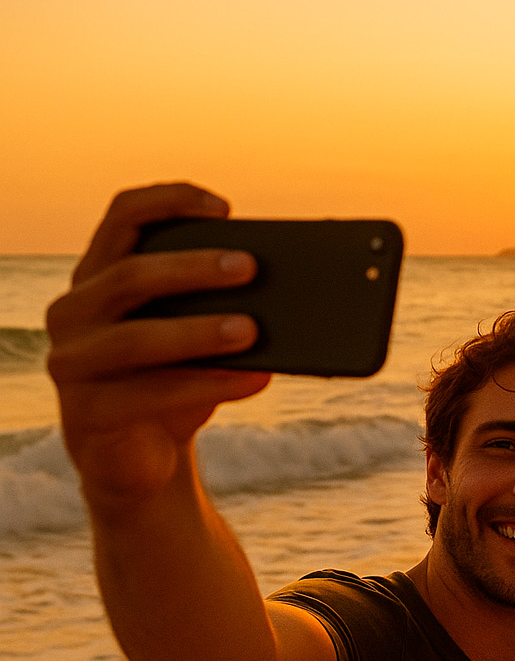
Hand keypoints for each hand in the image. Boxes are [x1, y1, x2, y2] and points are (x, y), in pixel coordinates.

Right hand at [46, 183, 271, 505]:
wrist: (142, 459)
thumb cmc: (176, 380)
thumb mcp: (198, 336)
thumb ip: (224, 305)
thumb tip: (297, 285)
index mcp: (99, 275)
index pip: (123, 215)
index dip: (169, 202)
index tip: (224, 207)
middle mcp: (74, 311)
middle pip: (130, 274)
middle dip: (193, 268)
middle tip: (250, 267)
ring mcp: (72, 363)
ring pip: (135, 339)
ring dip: (199, 332)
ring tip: (253, 330)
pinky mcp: (87, 414)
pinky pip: (149, 395)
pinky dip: (208, 384)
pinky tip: (256, 380)